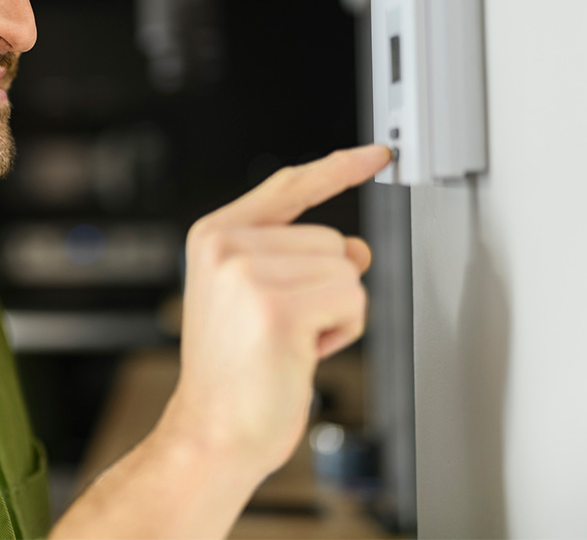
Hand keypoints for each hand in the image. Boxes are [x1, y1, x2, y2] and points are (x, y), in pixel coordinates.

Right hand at [162, 145, 391, 480]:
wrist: (211, 432)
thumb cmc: (233, 375)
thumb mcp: (257, 299)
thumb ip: (299, 260)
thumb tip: (356, 249)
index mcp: (214, 237)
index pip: (287, 187)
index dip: (337, 169)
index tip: (375, 154)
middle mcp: (226, 247)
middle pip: (331, 239)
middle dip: (326, 289)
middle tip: (283, 329)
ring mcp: (248, 273)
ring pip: (346, 271)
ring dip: (335, 314)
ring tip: (289, 343)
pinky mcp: (277, 306)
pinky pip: (351, 300)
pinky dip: (340, 333)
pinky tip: (299, 353)